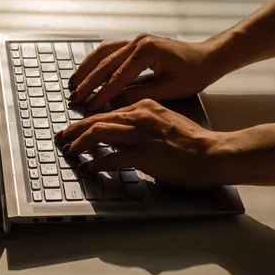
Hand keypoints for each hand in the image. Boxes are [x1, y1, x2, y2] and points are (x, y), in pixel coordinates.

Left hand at [54, 99, 226, 187]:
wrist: (212, 153)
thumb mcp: (166, 121)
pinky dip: (95, 162)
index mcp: (145, 106)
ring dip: (79, 143)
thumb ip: (144, 122)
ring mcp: (140, 135)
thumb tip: (123, 132)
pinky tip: (89, 168)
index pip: (107, 111)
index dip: (87, 120)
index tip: (76, 127)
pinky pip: (110, 157)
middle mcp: (139, 116)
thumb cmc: (193, 141)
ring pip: (98, 133)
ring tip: (69, 150)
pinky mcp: (143, 155)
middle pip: (96, 119)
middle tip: (61, 136)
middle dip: (74, 129)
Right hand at [68, 33, 221, 110]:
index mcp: (147, 52)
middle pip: (105, 63)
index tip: (90, 106)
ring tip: (73, 83)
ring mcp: (136, 39)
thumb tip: (115, 102)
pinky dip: (95, 61)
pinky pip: (110, 50)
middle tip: (75, 97)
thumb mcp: (169, 90)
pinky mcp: (136, 42)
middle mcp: (139, 41)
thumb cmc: (194, 74)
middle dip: (88, 82)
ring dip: (86, 68)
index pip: (118, 76)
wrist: (207, 57)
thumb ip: (140, 95)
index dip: (103, 93)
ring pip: (103, 53)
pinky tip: (86, 72)